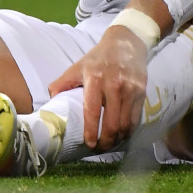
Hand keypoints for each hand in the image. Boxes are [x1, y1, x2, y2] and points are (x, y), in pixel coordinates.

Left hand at [48, 24, 148, 150]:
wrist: (125, 42)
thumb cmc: (98, 58)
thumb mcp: (78, 66)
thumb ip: (63, 83)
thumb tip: (50, 100)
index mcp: (95, 79)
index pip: (92, 111)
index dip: (91, 131)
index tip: (89, 144)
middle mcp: (114, 85)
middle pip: (112, 123)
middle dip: (106, 142)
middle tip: (100, 149)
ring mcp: (130, 89)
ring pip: (126, 124)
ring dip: (118, 139)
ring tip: (110, 145)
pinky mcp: (141, 92)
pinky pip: (136, 118)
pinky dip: (129, 131)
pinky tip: (122, 135)